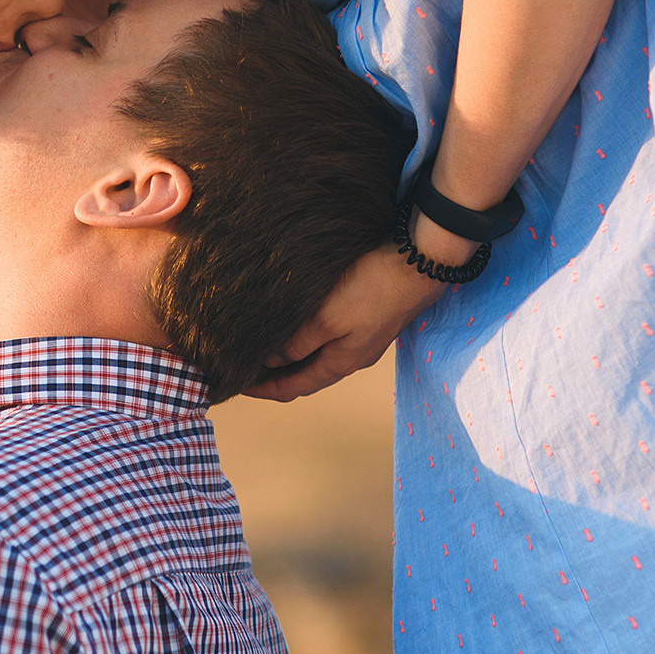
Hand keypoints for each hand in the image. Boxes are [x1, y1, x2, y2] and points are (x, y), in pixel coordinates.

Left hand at [242, 236, 449, 401]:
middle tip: (244, 367)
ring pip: (318, 356)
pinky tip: (297, 323)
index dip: (264, 390)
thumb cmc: (371, 289)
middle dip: (276, 375)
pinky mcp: (369, 317)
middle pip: (307, 375)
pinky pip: (330, 337)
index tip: (236, 386)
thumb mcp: (326, 319)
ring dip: (291, 355)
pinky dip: (307, 338)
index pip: (294, 388)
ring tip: (265, 345)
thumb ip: (297, 344)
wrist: (418, 264)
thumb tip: (270, 361)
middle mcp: (353, 357)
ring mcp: (364, 338)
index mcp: (341, 363)